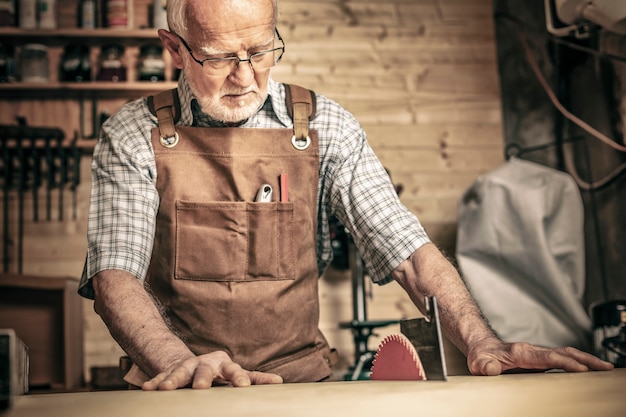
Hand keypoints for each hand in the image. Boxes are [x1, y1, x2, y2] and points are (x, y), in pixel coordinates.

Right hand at [142, 351, 282, 389]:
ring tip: (166, 389)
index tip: (242, 386)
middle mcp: (205, 364)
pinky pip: (161, 377)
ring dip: (173, 380)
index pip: (234, 371)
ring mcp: (187, 367)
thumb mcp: (239, 374)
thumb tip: (280, 383)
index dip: (238, 378)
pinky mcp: (171, 372)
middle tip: (201, 387)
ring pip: (179, 372)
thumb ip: (256, 379)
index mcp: (225, 365)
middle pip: (204, 370)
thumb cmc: (223, 372)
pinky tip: (146, 389)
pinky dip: (155, 382)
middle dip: (202, 378)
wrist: (197, 363)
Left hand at [467, 339, 614, 375]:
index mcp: (521, 352)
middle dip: (586, 359)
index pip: (548, 357)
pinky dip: (577, 362)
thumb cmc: (481, 356)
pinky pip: (562, 359)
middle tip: (606, 367)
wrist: (481, 347)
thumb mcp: (478, 363)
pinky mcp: (540, 359)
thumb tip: (490, 368)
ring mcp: (538, 354)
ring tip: (605, 368)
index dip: (566, 363)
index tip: (583, 370)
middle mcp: (532, 351)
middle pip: (564, 352)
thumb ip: (484, 365)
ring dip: (586, 360)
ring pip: (566, 354)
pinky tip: (587, 370)